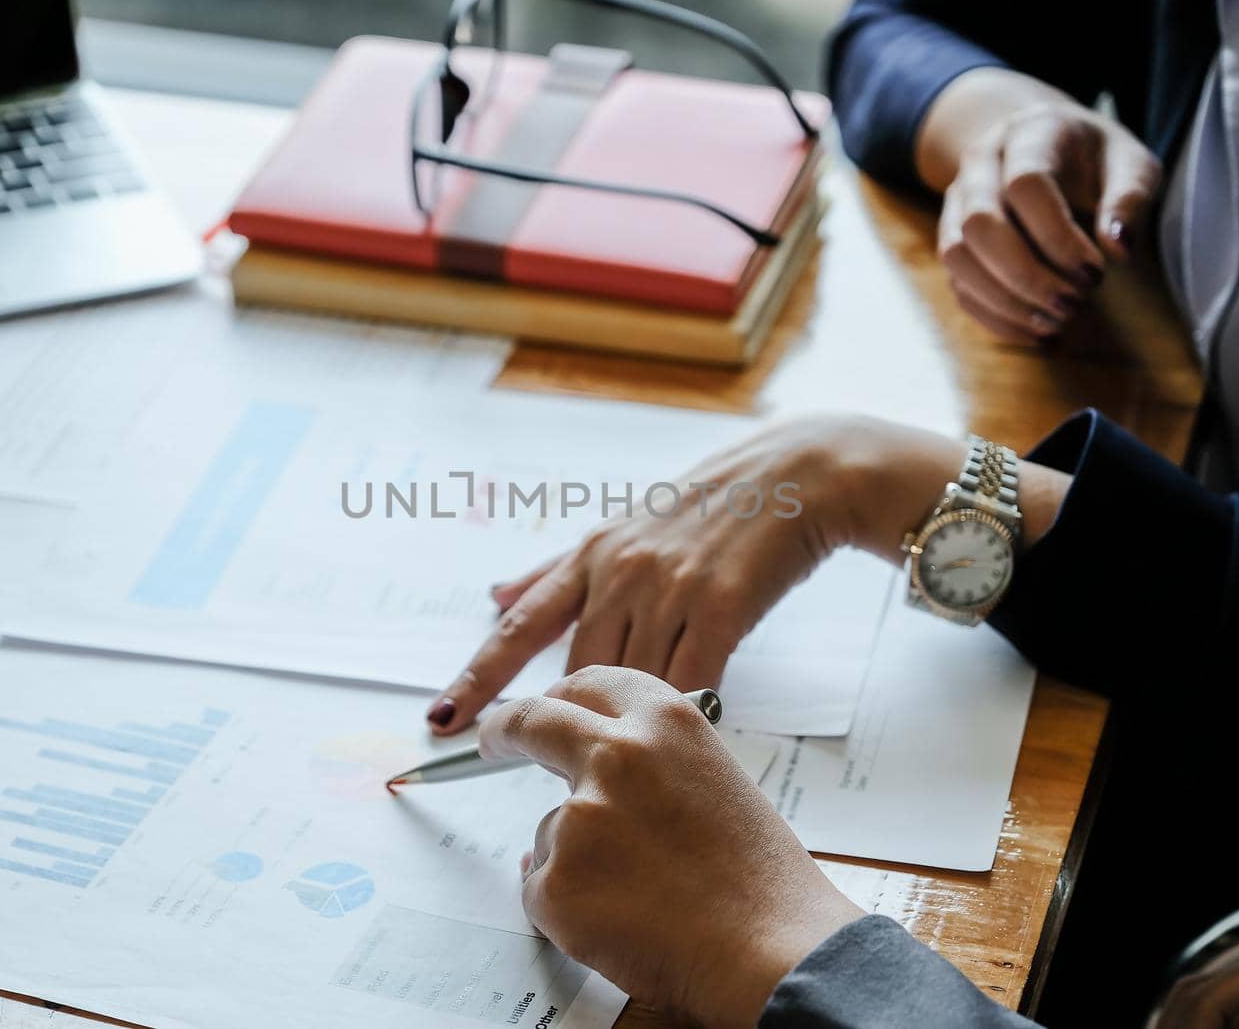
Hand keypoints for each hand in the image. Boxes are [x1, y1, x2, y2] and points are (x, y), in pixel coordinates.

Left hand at [426, 415, 968, 733]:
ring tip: (636, 754)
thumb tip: (493, 596)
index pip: (519, 628)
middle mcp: (619, 573)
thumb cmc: (709, 505)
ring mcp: (668, 588)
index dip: (477, 677)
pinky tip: (687, 731)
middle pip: (574, 673)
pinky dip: (683, 711)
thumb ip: (554, 571)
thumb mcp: (620, 526)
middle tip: (567, 764)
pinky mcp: (719, 605)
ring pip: (630, 683)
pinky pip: (689, 680)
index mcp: (590, 556)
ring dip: (630, 723)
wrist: (797, 475)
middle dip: (566, 722)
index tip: (442, 720)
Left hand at [479, 666, 864, 1026]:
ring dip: (577, 860)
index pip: (586, 685)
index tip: (535, 707)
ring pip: (550, 831)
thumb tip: (592, 782)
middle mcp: (614, 753)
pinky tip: (625, 922)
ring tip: (646, 895)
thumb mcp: (713, 781)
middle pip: (533, 722)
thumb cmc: (759, 880)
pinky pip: (543, 890)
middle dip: (505, 729)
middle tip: (494, 741)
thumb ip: (650, 764)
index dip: (556, 695)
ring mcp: (578, 817)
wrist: (772, 950)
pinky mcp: (556, 881)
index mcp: (664, 721)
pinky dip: (570, 910)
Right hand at [937, 100, 1160, 343]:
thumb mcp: (1130, 163)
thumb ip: (1130, 198)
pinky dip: (994, 316)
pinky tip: (1035, 331)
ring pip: (956, 257)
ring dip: (1004, 300)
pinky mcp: (951, 239)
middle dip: (1026, 276)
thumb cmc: (1094, 158)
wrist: (1040, 141)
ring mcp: (957, 203)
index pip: (1025, 186)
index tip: (1096, 272)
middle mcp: (980, 165)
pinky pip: (958, 284)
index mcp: (1028, 136)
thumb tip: (1119, 249)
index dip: (1058, 237)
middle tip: (1073, 305)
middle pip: (979, 225)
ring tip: (1054, 323)